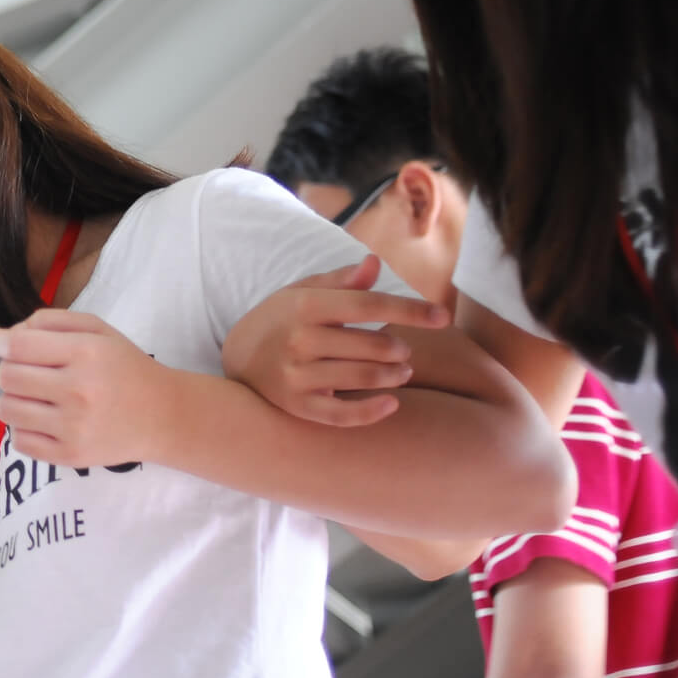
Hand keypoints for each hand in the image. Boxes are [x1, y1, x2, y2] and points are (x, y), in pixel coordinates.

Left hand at [0, 309, 170, 466]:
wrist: (163, 415)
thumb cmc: (124, 366)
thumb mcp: (97, 330)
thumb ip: (49, 322)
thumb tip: (3, 338)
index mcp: (86, 352)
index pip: (19, 346)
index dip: (0, 342)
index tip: (1, 343)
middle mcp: (79, 390)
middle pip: (8, 377)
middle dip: (9, 370)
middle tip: (26, 371)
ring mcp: (74, 427)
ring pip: (7, 410)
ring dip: (13, 399)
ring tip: (33, 396)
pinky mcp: (71, 456)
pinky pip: (19, 442)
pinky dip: (23, 429)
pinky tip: (42, 420)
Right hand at [222, 255, 448, 426]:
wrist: (234, 360)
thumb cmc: (278, 321)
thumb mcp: (300, 293)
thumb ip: (340, 282)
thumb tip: (374, 263)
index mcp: (304, 307)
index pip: (368, 305)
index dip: (409, 310)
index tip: (442, 316)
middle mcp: (299, 340)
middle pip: (372, 346)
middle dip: (399, 349)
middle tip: (404, 351)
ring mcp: (296, 375)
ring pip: (364, 378)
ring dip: (394, 375)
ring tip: (402, 371)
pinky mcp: (296, 405)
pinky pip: (342, 414)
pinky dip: (373, 411)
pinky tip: (392, 403)